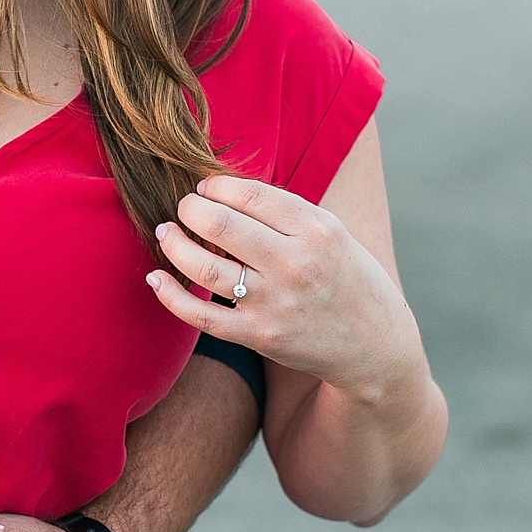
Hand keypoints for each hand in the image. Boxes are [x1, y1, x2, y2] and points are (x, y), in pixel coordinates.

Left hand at [147, 174, 419, 400]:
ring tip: (166, 233)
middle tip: (183, 208)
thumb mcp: (332, 233)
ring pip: (206, 269)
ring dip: (175, 245)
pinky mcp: (260, 336)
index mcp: (318, 229)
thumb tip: (221, 187)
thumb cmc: (347, 279)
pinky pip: (202, 316)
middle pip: (221, 226)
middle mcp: (297, 264)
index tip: (204, 187)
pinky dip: (170, 296)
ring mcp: (276, 303)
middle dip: (190, 210)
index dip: (216, 186)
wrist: (375, 346)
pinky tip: (156, 278)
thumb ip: (284, 212)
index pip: (250, 194)